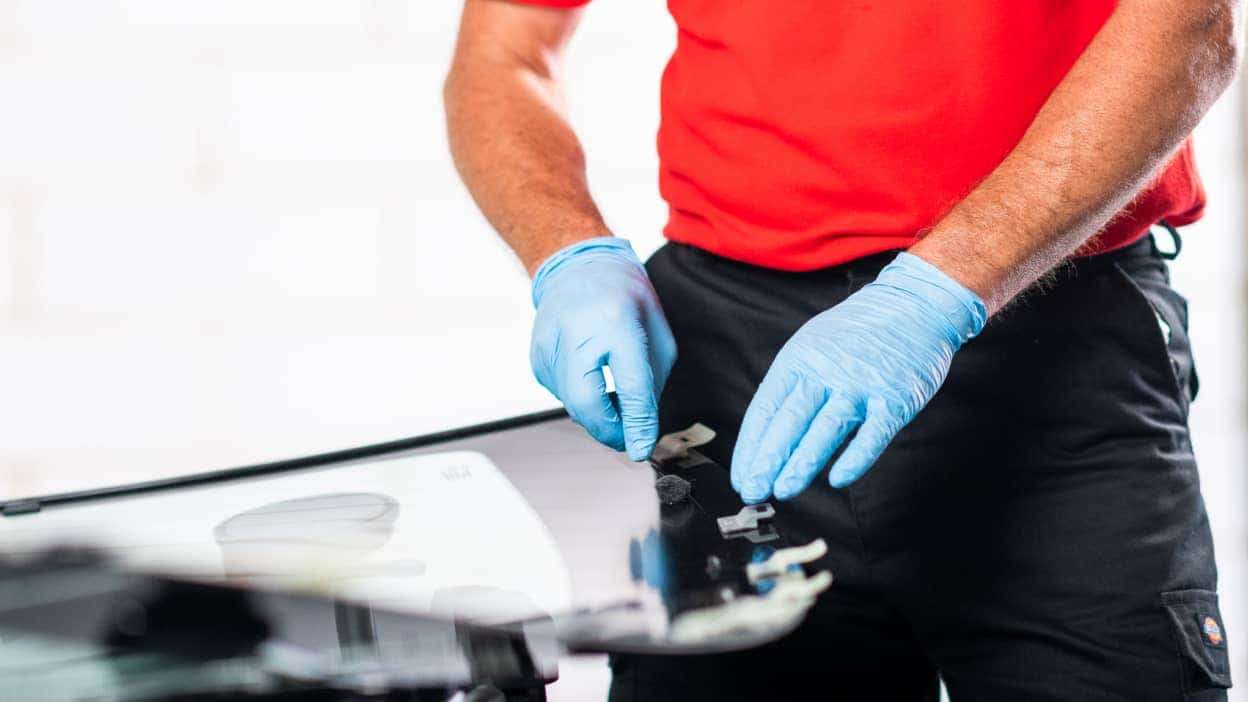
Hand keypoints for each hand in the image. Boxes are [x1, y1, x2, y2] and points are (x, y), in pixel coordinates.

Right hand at [531, 237, 676, 460]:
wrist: (577, 267)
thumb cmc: (622, 295)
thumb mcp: (655, 330)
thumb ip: (650, 380)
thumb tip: (641, 426)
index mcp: (615, 321)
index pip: (630, 384)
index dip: (637, 423)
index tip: (641, 448)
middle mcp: (576, 333)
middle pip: (587, 403)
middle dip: (609, 431)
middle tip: (628, 438)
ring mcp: (550, 346)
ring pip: (574, 405)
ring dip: (598, 413)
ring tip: (614, 391)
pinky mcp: (538, 359)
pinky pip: (563, 395)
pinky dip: (582, 397)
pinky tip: (591, 373)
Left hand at [731, 252, 986, 501]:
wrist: (914, 305)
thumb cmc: (859, 332)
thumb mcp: (813, 345)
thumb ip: (794, 388)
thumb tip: (769, 435)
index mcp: (799, 360)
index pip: (766, 409)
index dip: (751, 446)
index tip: (742, 476)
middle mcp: (826, 372)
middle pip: (791, 420)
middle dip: (768, 460)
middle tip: (753, 490)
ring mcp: (861, 385)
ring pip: (826, 428)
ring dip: (803, 463)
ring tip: (784, 489)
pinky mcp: (895, 399)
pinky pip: (874, 433)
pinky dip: (856, 457)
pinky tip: (839, 479)